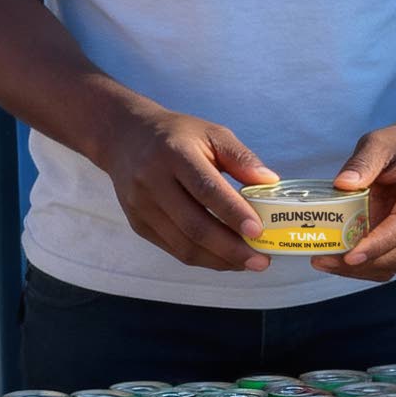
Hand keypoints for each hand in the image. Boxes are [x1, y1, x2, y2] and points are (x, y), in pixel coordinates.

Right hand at [105, 109, 278, 271]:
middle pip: (195, 226)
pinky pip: (175, 250)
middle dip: (231, 249)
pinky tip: (225, 259)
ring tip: (247, 263)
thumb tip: (270, 181)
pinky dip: (204, 259)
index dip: (233, 213)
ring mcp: (142, 207)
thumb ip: (240, 157)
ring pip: (184, 246)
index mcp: (174, 154)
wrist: (125, 138)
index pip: (206, 189)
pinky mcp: (138, 225)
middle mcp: (152, 182)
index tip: (258, 232)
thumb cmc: (177, 136)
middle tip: (261, 261)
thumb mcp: (211, 133)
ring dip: (220, 260)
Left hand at [311, 118, 395, 282]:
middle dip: (362, 264)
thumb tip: (341, 185)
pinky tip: (340, 261)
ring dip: (361, 270)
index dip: (378, 244)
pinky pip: (392, 263)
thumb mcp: (380, 142)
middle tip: (323, 261)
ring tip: (326, 262)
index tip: (349, 256)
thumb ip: (362, 162)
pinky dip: (367, 267)